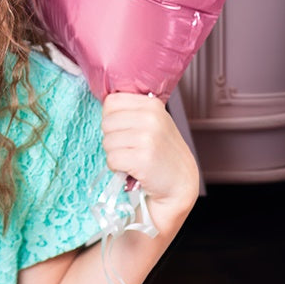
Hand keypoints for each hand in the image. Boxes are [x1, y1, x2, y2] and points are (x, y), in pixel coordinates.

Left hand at [100, 93, 198, 224]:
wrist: (180, 182)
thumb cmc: (162, 151)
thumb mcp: (154, 121)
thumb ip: (133, 110)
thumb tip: (105, 105)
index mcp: (152, 105)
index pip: (111, 101)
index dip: (112, 117)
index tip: (125, 129)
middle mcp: (151, 118)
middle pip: (106, 122)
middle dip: (112, 137)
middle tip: (130, 147)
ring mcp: (147, 138)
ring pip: (107, 141)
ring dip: (115, 153)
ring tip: (133, 158)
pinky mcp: (142, 159)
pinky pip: (111, 159)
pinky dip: (116, 167)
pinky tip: (132, 169)